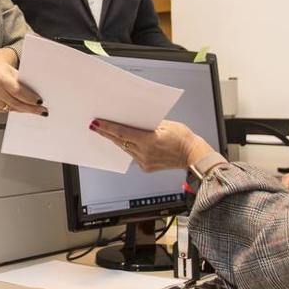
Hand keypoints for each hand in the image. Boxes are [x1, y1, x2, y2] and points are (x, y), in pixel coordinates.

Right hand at [0, 55, 44, 114]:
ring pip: (10, 109)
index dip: (30, 98)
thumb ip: (20, 80)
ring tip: (31, 108)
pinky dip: (10, 108)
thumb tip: (36, 91)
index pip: (18, 91)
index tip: (40, 102)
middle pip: (16, 103)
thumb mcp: (9, 68)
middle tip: (41, 111)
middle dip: (31, 108)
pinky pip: (2, 111)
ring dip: (22, 109)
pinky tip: (15, 105)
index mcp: (0, 77)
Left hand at [91, 119, 210, 171]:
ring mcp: (145, 162)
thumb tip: (133, 121)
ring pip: (125, 149)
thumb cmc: (183, 138)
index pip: (122, 133)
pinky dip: (128, 147)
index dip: (107, 128)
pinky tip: (123, 141)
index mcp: (149, 141)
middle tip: (95, 125)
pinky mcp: (146, 167)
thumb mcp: (165, 125)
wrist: (194, 155)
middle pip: (120, 141)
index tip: (96, 123)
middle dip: (107, 133)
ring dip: (116, 140)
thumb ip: (148, 124)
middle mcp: (144, 153)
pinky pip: (133, 155)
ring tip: (106, 131)